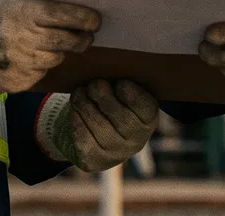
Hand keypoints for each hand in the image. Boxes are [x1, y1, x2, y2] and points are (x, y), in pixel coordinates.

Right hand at [0, 0, 98, 92]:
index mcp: (20, 12)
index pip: (65, 16)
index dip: (86, 19)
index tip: (96, 20)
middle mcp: (22, 40)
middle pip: (68, 42)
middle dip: (80, 39)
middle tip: (84, 36)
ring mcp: (17, 65)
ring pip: (54, 61)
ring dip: (56, 53)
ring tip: (46, 45)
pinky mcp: (11, 84)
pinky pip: (37, 76)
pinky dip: (37, 68)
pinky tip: (24, 59)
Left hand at [38, 79, 158, 172]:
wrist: (100, 134)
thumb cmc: (114, 102)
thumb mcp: (123, 90)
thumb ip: (121, 80)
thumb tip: (109, 65)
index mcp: (148, 119)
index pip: (144, 107)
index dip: (131, 93)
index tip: (120, 82)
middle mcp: (135, 141)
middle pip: (119, 116)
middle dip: (102, 94)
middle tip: (94, 83)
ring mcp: (115, 153)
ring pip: (96, 124)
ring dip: (84, 103)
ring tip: (80, 93)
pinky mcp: (94, 160)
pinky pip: (82, 136)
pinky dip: (76, 118)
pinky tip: (77, 110)